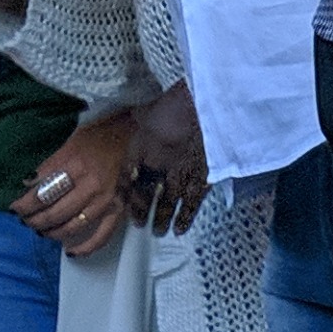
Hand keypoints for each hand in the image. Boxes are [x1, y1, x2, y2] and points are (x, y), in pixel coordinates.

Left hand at [14, 117, 132, 257]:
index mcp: (75, 165)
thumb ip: (48, 166)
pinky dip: (85, 247)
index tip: (14, 208)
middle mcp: (91, 185)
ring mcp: (106, 200)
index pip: (43, 192)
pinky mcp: (118, 209)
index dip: (25, 204)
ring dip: (52, 232)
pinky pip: (102, 236)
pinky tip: (70, 251)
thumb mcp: (67, 143)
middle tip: (24, 220)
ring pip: (73, 226)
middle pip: (55, 212)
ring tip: (40, 230)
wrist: (127, 132)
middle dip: (35, 220)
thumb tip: (27, 185)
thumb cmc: (95, 136)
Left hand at [123, 80, 207, 234]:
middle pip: (144, 195)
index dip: (124, 192)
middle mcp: (156, 165)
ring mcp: (179, 174)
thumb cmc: (179, 100)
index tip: (123, 203)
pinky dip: (184, 218)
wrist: (208, 105)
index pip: (127, 176)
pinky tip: (180, 229)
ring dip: (160, 220)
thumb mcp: (152, 106)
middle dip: (141, 211)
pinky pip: (190, 204)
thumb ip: (143, 117)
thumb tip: (136, 115)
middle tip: (140, 224)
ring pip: (166, 204)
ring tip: (158, 231)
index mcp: (142, 146)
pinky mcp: (201, 179)